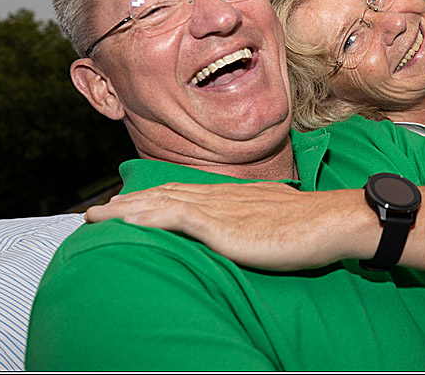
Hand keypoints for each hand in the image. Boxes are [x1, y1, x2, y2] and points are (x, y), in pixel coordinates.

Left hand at [84, 181, 363, 269]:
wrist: (328, 221)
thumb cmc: (309, 225)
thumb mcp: (272, 218)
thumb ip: (251, 222)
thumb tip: (244, 232)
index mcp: (231, 195)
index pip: (181, 192)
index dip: (150, 198)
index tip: (125, 205)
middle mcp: (218, 195)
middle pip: (163, 193)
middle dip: (127, 202)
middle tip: (96, 211)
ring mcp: (218, 208)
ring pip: (160, 202)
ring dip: (125, 209)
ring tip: (96, 217)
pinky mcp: (220, 225)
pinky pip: (173, 217)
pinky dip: (145, 217)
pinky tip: (124, 222)